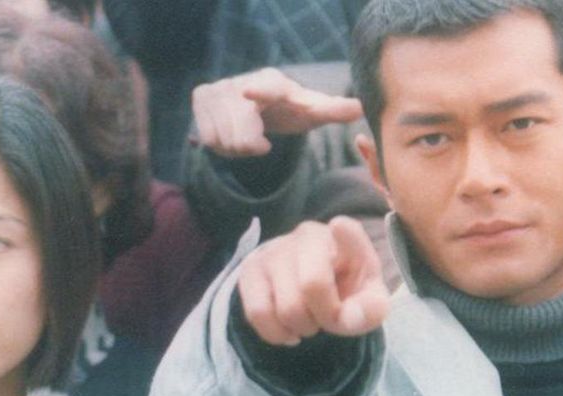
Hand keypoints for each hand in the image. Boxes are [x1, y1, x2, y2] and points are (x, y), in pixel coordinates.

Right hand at [192, 67, 362, 158]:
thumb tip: (360, 108)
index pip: (268, 89)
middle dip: (252, 147)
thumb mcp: (310, 112)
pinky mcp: (202, 95)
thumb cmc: (287, 110)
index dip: (260, 92)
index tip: (249, 92)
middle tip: (262, 141)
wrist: (256, 101)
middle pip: (243, 136)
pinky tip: (230, 133)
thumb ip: (332, 110)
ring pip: (223, 139)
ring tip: (246, 136)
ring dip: (236, 148)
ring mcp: (220, 86)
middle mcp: (244, 80)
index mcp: (275, 83)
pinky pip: (208, 137)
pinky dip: (220, 145)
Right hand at [237, 216, 391, 345]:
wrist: (310, 287)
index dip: (344, 233)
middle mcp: (308, 236)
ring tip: (308, 321)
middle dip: (325, 317)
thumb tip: (352, 319)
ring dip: (301, 327)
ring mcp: (275, 250)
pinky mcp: (250, 270)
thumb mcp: (367, 299)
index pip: (347, 231)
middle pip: (313, 286)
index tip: (339, 227)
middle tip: (328, 319)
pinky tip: (287, 329)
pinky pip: (258, 313)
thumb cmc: (343, 288)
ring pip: (286, 307)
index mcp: (346, 237)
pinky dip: (276, 333)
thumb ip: (371, 310)